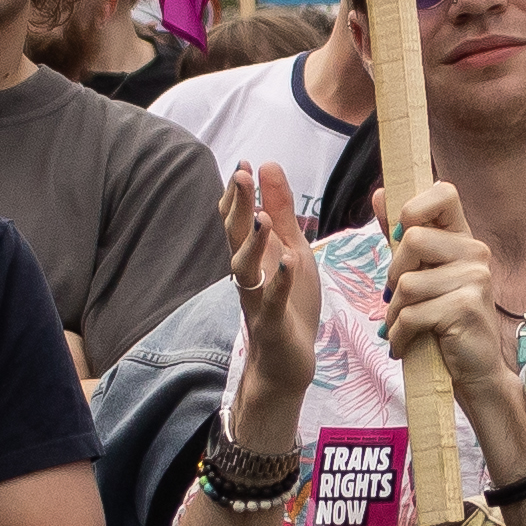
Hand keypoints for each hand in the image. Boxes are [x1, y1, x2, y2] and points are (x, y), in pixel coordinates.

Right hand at [222, 163, 322, 415]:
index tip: (244, 163)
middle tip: (241, 176)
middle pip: (234, 236)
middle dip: (237, 206)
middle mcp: (248, 274)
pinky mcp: (272, 323)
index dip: (238, 193)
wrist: (287, 362)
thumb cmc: (289, 303)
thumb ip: (281, 210)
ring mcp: (256, 299)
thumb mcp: (291, 248)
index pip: (236, 219)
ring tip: (262, 217)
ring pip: (245, 269)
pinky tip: (288, 261)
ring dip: (252, 243)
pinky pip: (272, 301)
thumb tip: (267, 165)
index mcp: (253, 255)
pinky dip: (279, 281)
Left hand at [378, 179, 522, 418]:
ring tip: (404, 328)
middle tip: (400, 299)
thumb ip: (401, 237)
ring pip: (407, 283)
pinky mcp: (466, 307)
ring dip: (394, 314)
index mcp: (464, 239)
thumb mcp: (421, 276)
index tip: (401, 235)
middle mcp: (475, 253)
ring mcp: (475, 279)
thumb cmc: (445, 323)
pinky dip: (399, 335)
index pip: (444, 192)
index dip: (415, 207)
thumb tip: (380, 193)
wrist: (476, 372)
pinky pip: (412, 314)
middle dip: (394, 275)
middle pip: (412, 240)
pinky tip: (405, 345)